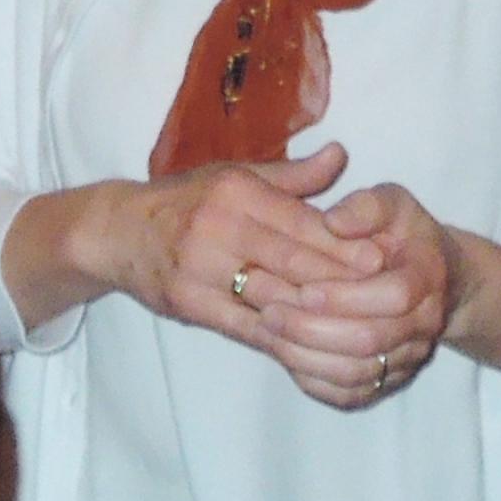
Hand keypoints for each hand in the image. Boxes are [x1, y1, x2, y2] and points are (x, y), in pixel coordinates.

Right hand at [117, 146, 375, 357]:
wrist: (119, 232)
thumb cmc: (187, 200)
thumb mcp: (234, 174)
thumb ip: (292, 175)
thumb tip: (342, 155)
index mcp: (235, 190)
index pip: (300, 221)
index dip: (342, 244)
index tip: (381, 258)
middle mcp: (218, 226)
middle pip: (292, 262)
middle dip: (339, 282)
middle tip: (381, 298)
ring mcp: (202, 268)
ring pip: (272, 297)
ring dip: (315, 315)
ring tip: (355, 326)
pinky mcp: (190, 303)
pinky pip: (245, 327)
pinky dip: (280, 337)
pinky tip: (310, 344)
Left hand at [255, 181, 460, 410]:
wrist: (437, 279)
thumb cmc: (404, 234)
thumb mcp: (392, 205)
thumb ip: (365, 207)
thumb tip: (332, 222)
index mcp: (428, 276)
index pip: (394, 296)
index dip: (347, 296)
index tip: (304, 288)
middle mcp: (425, 324)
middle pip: (369, 340)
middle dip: (311, 327)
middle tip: (266, 308)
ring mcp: (408, 358)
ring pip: (355, 373)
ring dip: (305, 354)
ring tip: (265, 328)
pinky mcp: (389, 382)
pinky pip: (348, 394)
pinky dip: (313, 378)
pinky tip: (283, 352)